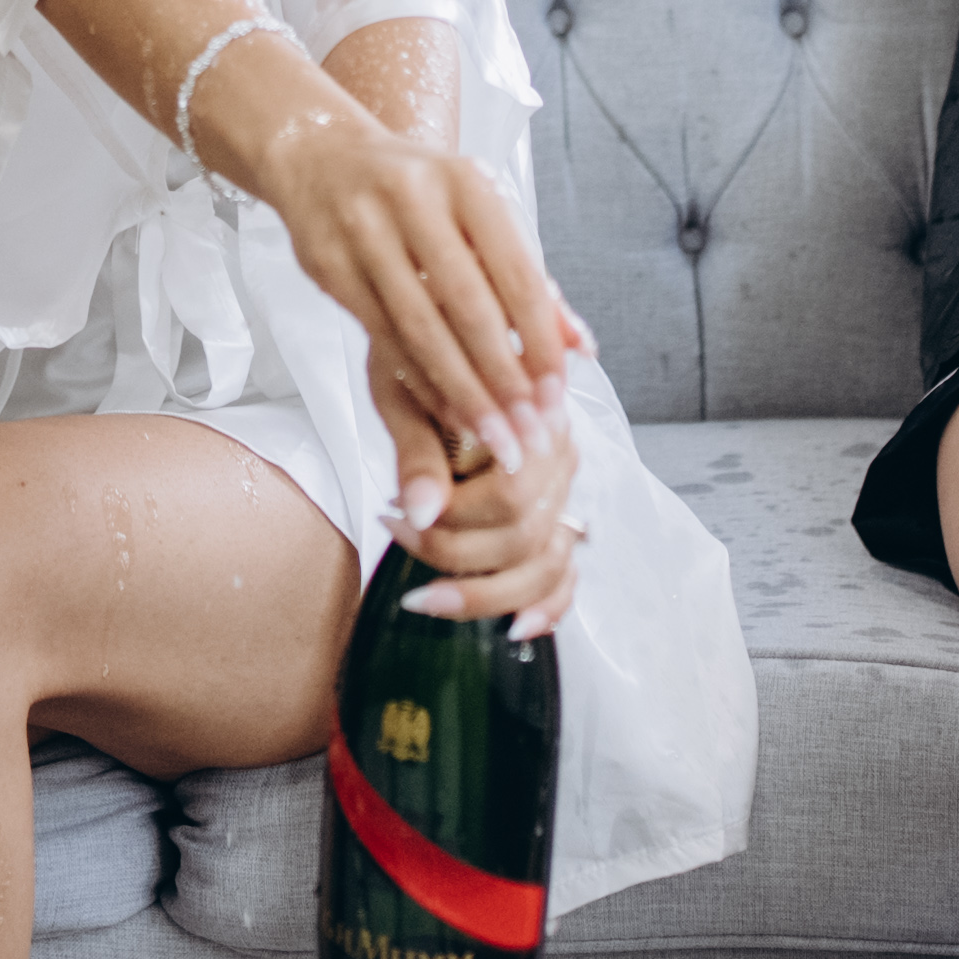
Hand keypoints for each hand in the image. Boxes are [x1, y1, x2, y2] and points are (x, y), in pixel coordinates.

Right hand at [243, 109, 576, 499]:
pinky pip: (381, 335)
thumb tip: (582, 348)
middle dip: (504, 379)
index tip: (557, 395)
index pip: (518, 275)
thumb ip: (531, 282)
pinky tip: (445, 410)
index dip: (540, 342)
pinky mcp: (329, 264)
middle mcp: (415, 199)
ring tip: (494, 437)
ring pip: (421, 328)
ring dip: (462, 392)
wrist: (322, 156)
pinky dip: (418, 379)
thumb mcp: (479, 216)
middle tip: (529, 433)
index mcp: (468, 182)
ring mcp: (364, 230)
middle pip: (469, 307)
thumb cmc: (418, 193)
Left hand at [380, 347, 591, 639]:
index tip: (392, 513)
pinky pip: (566, 577)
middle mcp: (560, 456)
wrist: (437, 328)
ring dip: (483, 595)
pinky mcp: (555, 519)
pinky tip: (513, 630)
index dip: (451, 519)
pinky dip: (546, 609)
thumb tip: (418, 514)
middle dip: (452, 553)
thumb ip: (417, 449)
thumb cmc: (420, 356)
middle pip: (525, 535)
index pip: (510, 495)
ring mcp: (563, 492)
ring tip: (422, 598)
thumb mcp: (403, 386)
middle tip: (392, 533)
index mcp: (537, 416)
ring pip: (546, 565)